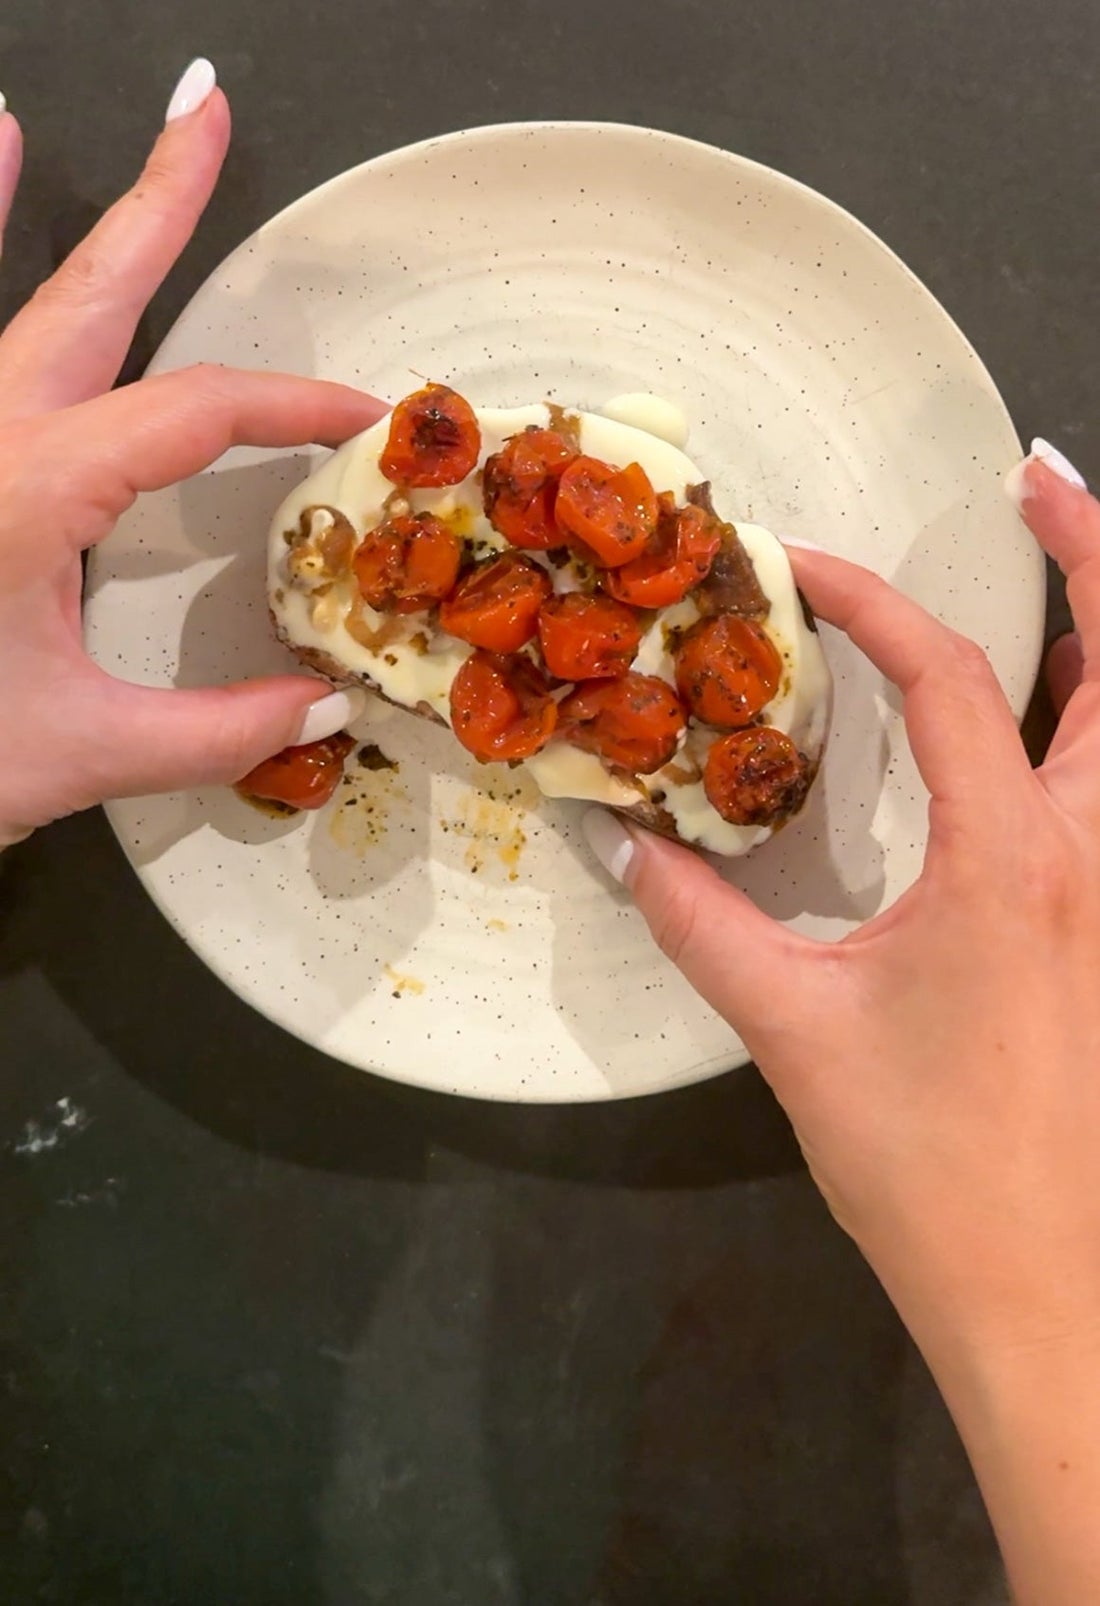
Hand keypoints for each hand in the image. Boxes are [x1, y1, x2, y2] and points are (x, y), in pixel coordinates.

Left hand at [0, 67, 382, 846]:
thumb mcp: (78, 755)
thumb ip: (213, 732)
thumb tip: (322, 710)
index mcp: (31, 488)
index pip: (191, 412)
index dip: (286, 404)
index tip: (362, 416)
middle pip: (87, 293)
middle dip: (157, 200)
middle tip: (204, 108)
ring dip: (1, 205)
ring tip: (8, 119)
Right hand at [584, 447, 1099, 1602]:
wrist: (1050, 1298)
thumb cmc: (929, 1170)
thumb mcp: (797, 1034)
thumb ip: (703, 924)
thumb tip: (624, 847)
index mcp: (1018, 861)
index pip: (947, 678)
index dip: (870, 602)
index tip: (798, 568)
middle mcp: (1098, 857)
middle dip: (1092, 550)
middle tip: (1037, 473)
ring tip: (1071, 556)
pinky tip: (1067, 717)